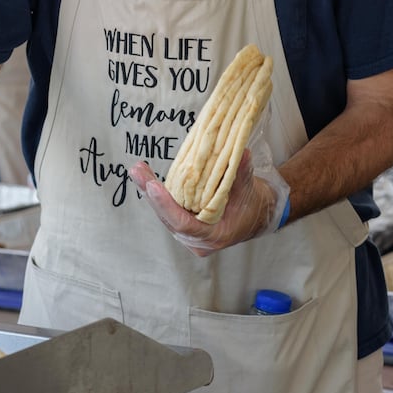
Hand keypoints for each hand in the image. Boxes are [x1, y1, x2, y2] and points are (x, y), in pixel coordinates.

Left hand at [129, 150, 286, 256]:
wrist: (254, 216)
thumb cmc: (252, 204)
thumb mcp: (249, 187)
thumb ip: (242, 172)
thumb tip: (240, 151)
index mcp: (215, 236)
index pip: (184, 224)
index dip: (166, 206)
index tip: (152, 186)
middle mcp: (198, 241)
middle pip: (168, 219)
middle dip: (151, 194)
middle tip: (137, 171)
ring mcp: (189, 235)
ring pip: (165, 215)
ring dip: (149, 192)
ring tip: (138, 169)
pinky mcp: (184, 226)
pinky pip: (168, 211)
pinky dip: (157, 194)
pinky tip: (145, 176)